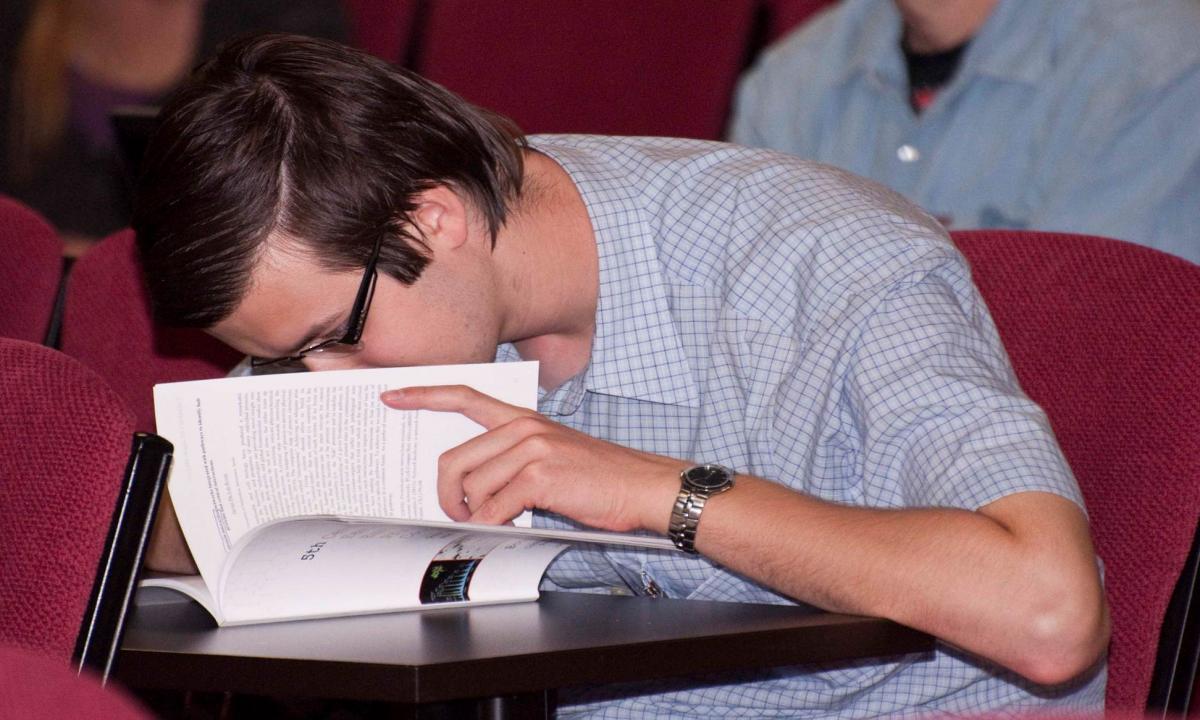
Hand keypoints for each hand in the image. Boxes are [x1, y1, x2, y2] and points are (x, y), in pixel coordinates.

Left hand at [380, 385, 684, 532]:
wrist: (643, 486)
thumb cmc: (601, 477)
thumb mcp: (553, 454)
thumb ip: (513, 460)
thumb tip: (474, 488)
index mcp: (523, 418)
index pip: (464, 396)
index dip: (423, 396)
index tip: (392, 396)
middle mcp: (523, 427)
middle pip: (454, 459)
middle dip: (447, 495)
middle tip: (457, 512)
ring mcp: (531, 449)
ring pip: (472, 488)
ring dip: (476, 514)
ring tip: (496, 520)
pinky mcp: (539, 475)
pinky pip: (493, 508)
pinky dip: (494, 525)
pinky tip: (512, 524)